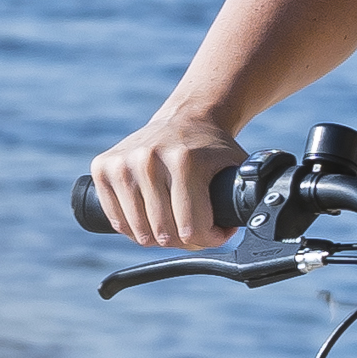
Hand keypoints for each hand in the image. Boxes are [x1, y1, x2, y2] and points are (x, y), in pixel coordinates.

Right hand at [76, 105, 250, 251]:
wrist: (187, 117)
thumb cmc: (212, 148)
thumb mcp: (238, 168)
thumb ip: (248, 196)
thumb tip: (254, 223)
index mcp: (183, 160)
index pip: (192, 229)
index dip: (210, 238)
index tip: (219, 230)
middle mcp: (148, 159)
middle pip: (164, 233)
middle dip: (186, 240)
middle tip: (196, 226)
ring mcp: (122, 163)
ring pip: (140, 232)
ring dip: (159, 238)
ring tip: (175, 222)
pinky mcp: (102, 167)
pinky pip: (117, 221)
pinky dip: (135, 229)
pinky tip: (152, 217)